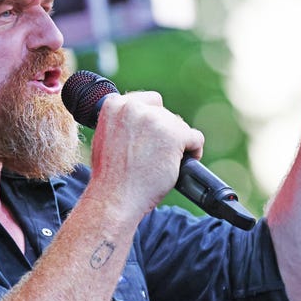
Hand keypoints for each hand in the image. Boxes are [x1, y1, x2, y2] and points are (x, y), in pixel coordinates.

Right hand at [88, 92, 203, 218]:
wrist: (114, 198)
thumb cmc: (110, 176)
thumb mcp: (106, 137)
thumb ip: (123, 122)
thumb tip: (144, 119)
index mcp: (114, 105)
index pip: (147, 101)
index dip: (153, 119)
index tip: (153, 134)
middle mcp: (134, 107)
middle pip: (164, 113)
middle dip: (165, 131)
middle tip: (158, 153)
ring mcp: (156, 120)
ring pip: (179, 126)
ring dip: (177, 142)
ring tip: (166, 161)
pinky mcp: (175, 135)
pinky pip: (195, 137)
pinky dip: (194, 150)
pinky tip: (184, 162)